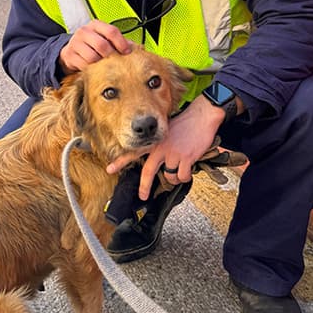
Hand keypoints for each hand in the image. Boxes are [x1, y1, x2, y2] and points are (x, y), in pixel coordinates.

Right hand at [59, 20, 132, 72]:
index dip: (121, 43)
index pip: (111, 31)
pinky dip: (91, 69)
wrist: (71, 51)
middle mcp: (84, 31)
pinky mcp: (69, 55)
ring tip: (103, 65)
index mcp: (96, 25)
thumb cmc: (92, 44)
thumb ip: (120, 42)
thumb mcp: (105, 39)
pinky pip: (84, 65)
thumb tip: (137, 49)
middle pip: (102, 45)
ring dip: (100, 64)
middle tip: (114, 61)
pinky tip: (93, 69)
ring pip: (92, 57)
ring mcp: (75, 43)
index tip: (126, 52)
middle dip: (110, 56)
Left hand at [106, 96, 225, 199]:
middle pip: (148, 172)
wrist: (202, 115)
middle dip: (144, 187)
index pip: (134, 152)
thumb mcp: (167, 130)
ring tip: (180, 171)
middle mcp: (161, 148)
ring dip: (175, 178)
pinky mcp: (186, 157)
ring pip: (170, 177)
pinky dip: (185, 177)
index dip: (120, 162)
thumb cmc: (186, 122)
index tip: (110, 170)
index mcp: (155, 141)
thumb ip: (160, 143)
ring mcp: (173, 153)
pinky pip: (183, 176)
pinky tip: (188, 170)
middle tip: (142, 196)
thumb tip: (160, 160)